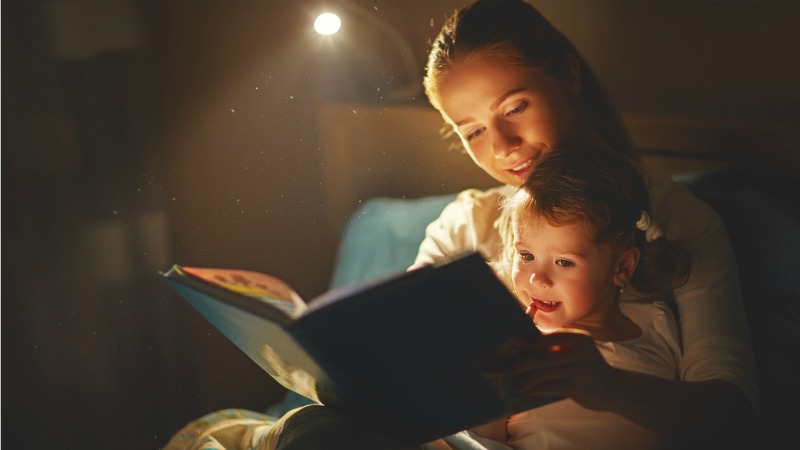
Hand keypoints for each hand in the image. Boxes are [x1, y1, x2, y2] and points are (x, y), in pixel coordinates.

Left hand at [503, 331, 620, 410]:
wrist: (614, 388)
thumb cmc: (586, 366)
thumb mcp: (575, 349)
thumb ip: (554, 344)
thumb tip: (522, 342)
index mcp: (575, 337)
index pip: (544, 336)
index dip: (524, 341)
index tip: (507, 345)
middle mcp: (578, 350)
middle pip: (540, 355)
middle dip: (519, 362)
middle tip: (503, 368)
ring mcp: (578, 368)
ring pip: (543, 372)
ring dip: (524, 379)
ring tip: (512, 382)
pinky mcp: (577, 386)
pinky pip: (549, 387)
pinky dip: (534, 389)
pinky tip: (524, 391)